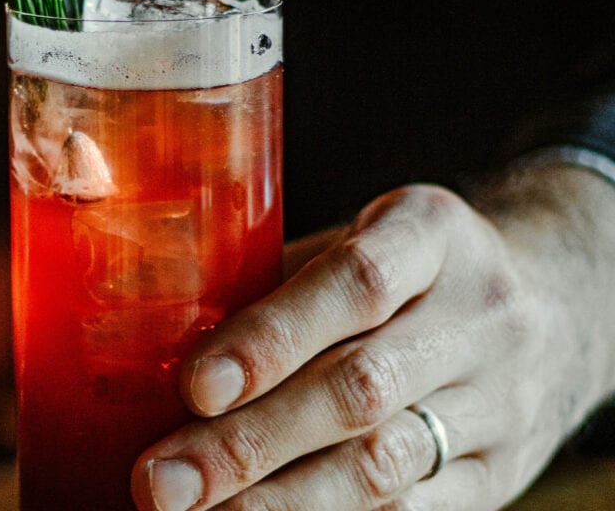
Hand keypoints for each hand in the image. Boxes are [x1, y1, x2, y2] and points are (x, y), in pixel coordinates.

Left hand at [132, 168, 614, 509]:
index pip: (356, 283)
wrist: (555, 305)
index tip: (194, 385)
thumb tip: (163, 339)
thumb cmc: (414, 269)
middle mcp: (480, 315)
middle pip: (361, 389)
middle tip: (162, 481)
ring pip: (386, 465)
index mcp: (432, 234)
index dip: (272, 337)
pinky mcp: (501, 472)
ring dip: (278, 501)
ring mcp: (500, 401)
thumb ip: (279, 283)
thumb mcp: (361, 239)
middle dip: (249, 443)